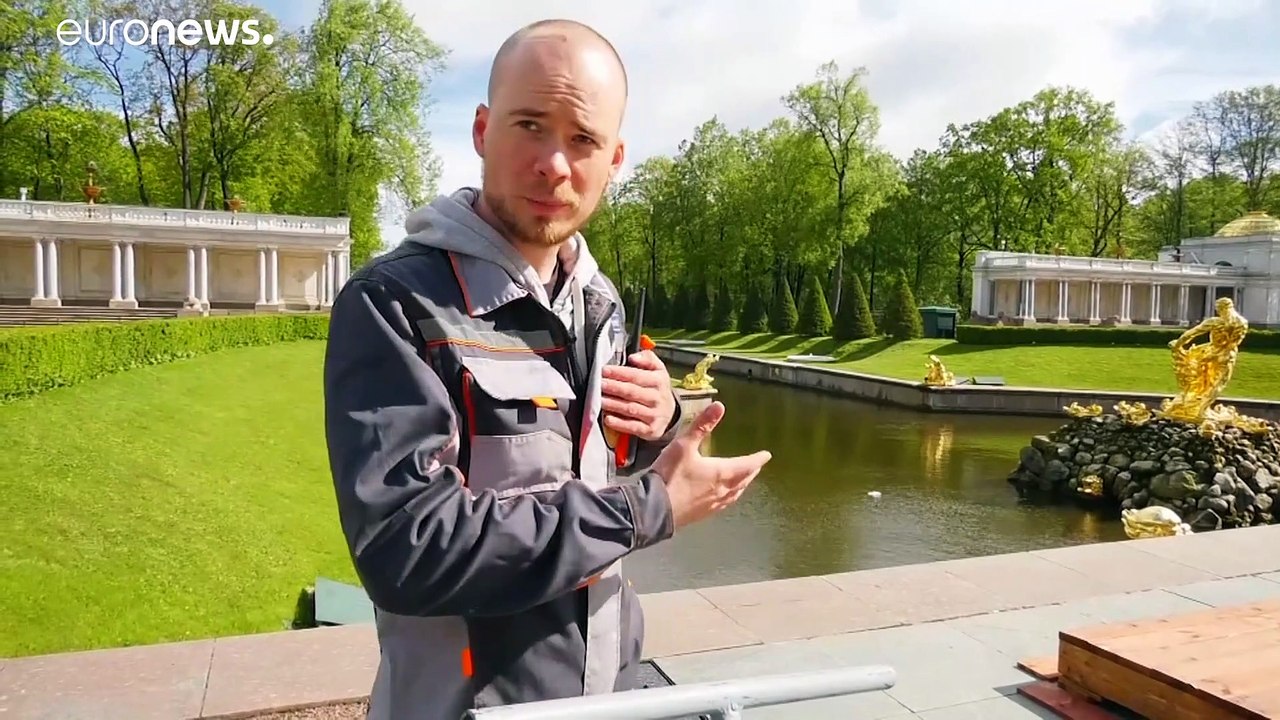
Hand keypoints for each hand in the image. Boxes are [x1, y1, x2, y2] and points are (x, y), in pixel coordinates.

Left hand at [601, 350, 676, 440]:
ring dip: (613, 404)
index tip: (605, 370)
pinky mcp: (650, 430)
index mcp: (659, 381)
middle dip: (614, 387)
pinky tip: (608, 419)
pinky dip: (619, 423)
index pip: (637, 375)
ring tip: (600, 399)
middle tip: (599, 384)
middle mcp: (658, 398)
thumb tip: (633, 357)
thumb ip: (647, 358)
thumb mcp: (658, 370)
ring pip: (631, 409)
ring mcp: (655, 415)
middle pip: (632, 392)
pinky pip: (633, 427)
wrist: (670, 413)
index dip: (619, 373)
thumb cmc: (657, 388)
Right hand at [650, 401, 771, 529]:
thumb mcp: (684, 445)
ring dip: (742, 485)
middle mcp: (721, 490)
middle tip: (756, 466)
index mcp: (721, 473)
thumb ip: (702, 425)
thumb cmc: (670, 475)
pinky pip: (723, 504)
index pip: (746, 464)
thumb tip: (719, 406)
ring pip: (734, 494)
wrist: (654, 509)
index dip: (757, 459)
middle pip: (743, 480)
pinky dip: (730, 497)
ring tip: (744, 481)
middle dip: (751, 471)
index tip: (767, 455)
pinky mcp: (702, 514)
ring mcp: (712, 505)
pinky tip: (723, 498)